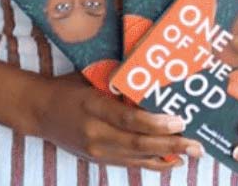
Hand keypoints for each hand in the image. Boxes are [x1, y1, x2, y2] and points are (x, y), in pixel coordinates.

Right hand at [33, 73, 202, 169]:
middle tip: (196, 144)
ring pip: (136, 157)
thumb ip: (120, 80)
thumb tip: (155, 74)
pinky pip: (129, 163)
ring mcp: (96, 151)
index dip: (156, 123)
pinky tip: (171, 161)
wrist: (40, 111)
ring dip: (166, 157)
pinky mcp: (98, 159)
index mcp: (94, 107)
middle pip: (137, 143)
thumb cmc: (70, 86)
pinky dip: (151, 163)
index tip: (180, 120)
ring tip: (191, 154)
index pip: (129, 120)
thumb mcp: (93, 78)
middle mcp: (95, 134)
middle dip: (170, 145)